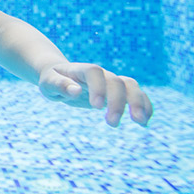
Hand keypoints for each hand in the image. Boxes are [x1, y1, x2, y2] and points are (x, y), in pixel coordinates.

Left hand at [38, 62, 152, 126]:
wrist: (60, 74)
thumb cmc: (52, 79)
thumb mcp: (48, 83)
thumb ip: (59, 85)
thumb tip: (75, 91)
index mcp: (81, 70)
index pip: (94, 72)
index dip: (98, 87)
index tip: (97, 107)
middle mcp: (100, 74)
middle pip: (116, 81)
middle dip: (117, 102)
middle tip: (112, 124)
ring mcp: (111, 81)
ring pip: (131, 86)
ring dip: (138, 102)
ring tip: (141, 123)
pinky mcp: (117, 91)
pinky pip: (136, 94)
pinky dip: (144, 105)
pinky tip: (145, 122)